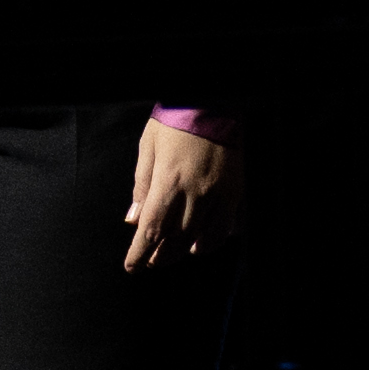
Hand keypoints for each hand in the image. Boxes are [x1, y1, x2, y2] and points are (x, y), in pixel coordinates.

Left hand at [120, 114, 238, 269]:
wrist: (214, 102)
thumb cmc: (175, 121)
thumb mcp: (149, 148)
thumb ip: (141, 187)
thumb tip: (133, 221)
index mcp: (169, 182)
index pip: (152, 230)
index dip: (140, 254)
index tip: (132, 267)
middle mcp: (195, 193)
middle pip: (176, 239)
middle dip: (160, 255)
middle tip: (151, 262)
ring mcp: (219, 194)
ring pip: (202, 238)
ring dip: (185, 251)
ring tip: (173, 255)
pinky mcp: (236, 191)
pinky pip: (225, 226)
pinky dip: (212, 240)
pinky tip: (201, 243)